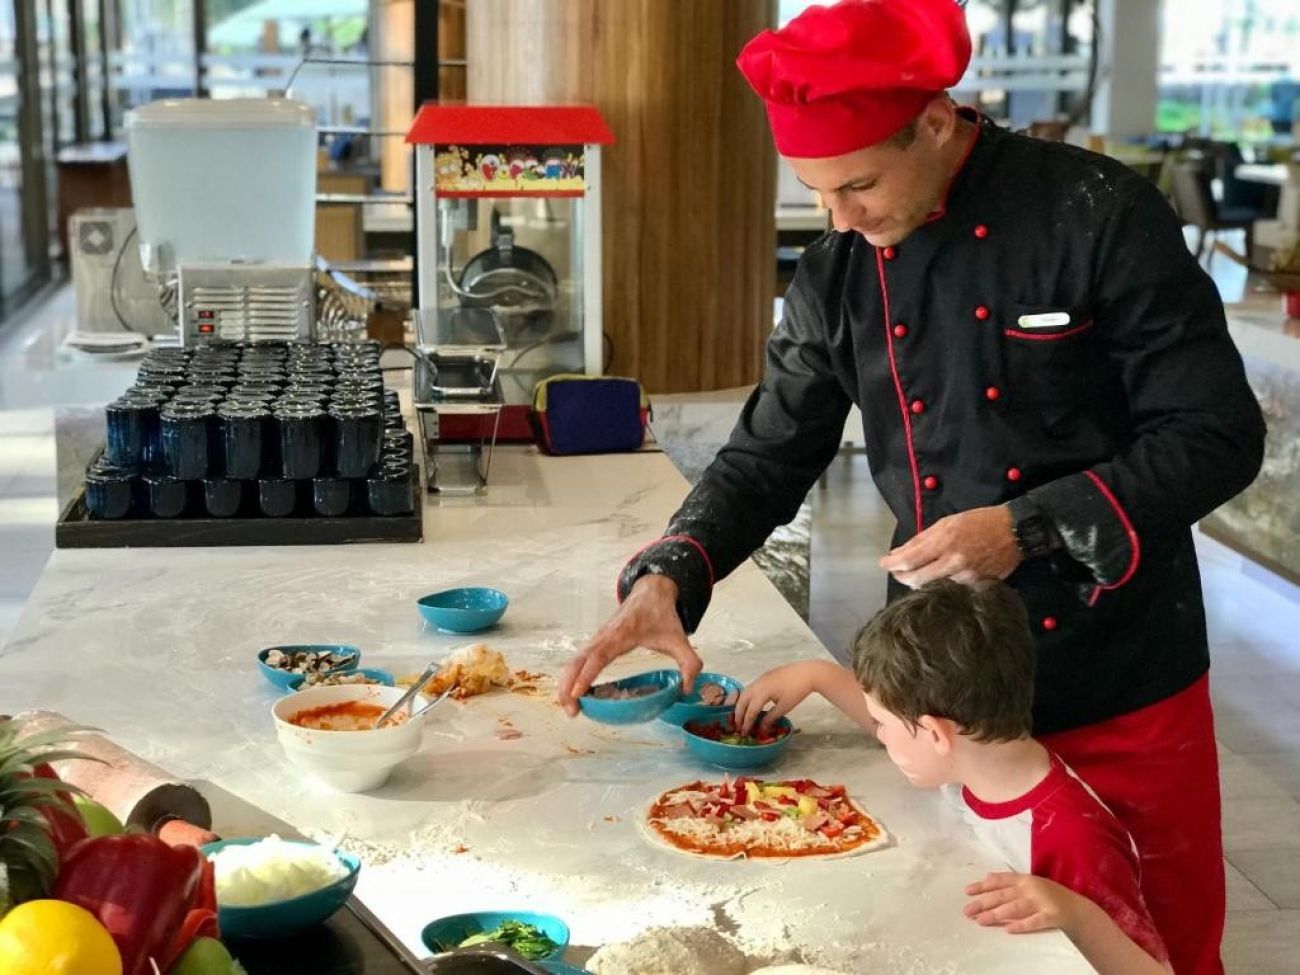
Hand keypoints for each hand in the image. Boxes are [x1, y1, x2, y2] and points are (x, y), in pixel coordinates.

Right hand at [556, 574, 701, 716]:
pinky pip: (577, 661)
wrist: (651, 591)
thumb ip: (689, 664)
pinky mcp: (595, 643)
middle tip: (572, 712)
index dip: (587, 675)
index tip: (578, 693)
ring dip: (566, 684)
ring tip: (571, 709)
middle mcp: (603, 637)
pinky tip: (574, 695)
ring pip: (573, 661)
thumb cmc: (662, 615)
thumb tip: (687, 690)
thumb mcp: (680, 639)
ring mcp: (596, 639)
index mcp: (621, 634)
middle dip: (568, 686)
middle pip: (577, 661)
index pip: (598, 656)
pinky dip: (571, 677)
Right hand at [733, 661, 823, 733]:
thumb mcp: (785, 707)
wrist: (807, 673)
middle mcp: (758, 684)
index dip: (747, 722)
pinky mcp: (764, 677)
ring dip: (741, 705)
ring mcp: (760, 679)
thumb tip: (762, 728)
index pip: (751, 710)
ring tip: (742, 716)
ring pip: (744, 693)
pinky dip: (746, 698)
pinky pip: (750, 688)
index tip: (745, 732)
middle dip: (738, 713)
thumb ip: (771, 717)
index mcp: (763, 692)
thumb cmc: (797, 691)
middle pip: (742, 700)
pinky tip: (750, 705)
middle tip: (738, 726)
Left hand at [878, 506, 1020, 588]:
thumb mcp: (947, 522)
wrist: (1015, 532)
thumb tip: (897, 553)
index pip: (909, 560)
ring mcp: (966, 578)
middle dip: (901, 576)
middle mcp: (954, 563)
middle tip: (897, 571)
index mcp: (944, 542)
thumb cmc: (979, 522)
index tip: (883, 563)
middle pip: (916, 580)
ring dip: (919, 582)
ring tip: (916, 573)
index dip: (891, 564)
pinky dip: (940, 586)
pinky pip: (951, 592)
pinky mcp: (977, 588)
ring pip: (932, 588)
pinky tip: (937, 579)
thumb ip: (921, 539)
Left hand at [964, 872, 1082, 934]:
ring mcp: (1041, 902)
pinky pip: (1034, 921)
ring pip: (1015, 908)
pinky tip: (1008, 930)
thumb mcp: (1029, 883)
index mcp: (1024, 879)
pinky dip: (1021, 925)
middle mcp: (1031, 888)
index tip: (967, 892)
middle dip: (983, 902)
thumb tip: (987, 876)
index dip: (983, 886)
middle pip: (1003, 895)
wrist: (1077, 908)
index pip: (999, 881)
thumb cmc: (1048, 895)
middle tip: (967, 910)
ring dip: (996, 914)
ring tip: (980, 921)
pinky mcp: (1051, 916)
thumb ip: (1009, 880)